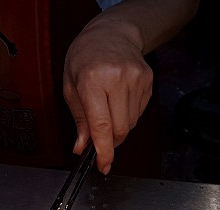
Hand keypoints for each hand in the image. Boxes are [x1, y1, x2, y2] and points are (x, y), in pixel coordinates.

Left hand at [63, 20, 152, 174]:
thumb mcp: (70, 86)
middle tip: (100, 140)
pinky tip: (118, 101)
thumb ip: (79, 120)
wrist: (111, 33)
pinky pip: (139, 113)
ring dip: (118, 128)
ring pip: (131, 124)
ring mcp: (136, 79)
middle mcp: (117, 79)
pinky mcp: (148, 81)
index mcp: (93, 80)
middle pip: (120, 130)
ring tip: (107, 109)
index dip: (103, 151)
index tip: (103, 166)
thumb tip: (82, 147)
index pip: (101, 126)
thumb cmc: (86, 57)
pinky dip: (128, 116)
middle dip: (110, 142)